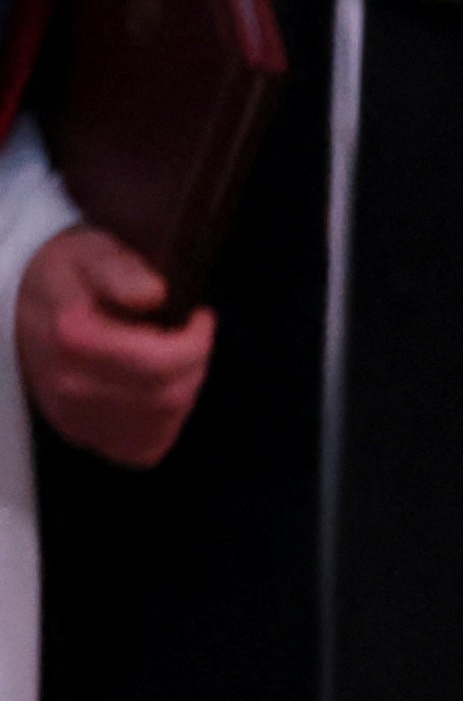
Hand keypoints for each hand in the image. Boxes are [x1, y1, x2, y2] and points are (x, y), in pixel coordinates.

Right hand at [15, 228, 213, 467]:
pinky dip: (165, 423)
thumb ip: (121, 270)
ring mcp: (74, 418)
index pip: (161, 363)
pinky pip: (145, 448)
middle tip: (191, 339)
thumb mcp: (91, 252)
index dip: (197, 342)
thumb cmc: (67, 276)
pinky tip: (158, 391)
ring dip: (184, 392)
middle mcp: (70, 386)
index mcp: (73, 338)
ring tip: (174, 360)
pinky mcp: (82, 436)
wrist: (23, 306)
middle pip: (168, 396)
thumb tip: (153, 294)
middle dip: (195, 366)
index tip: (200, 318)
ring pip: (163, 424)